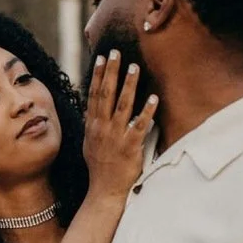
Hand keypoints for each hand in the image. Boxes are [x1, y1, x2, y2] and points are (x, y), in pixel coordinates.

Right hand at [83, 51, 157, 206]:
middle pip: (106, 94)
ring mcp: (116, 136)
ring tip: (135, 67)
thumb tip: (91, 108)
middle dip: (112, 72)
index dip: (98, 75)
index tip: (101, 58)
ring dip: (129, 85)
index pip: (94, 94)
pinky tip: (154, 98)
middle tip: (116, 53)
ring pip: (123, 105)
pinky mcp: (130, 146)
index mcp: (93, 125)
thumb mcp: (89, 143)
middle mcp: (102, 127)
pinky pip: (140, 125)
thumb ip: (92, 124)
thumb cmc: (99, 166)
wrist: (104, 189)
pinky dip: (147, 111)